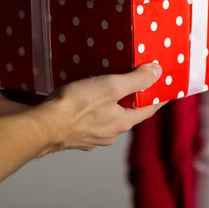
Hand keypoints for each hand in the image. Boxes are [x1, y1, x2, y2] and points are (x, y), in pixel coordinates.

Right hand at [36, 63, 162, 154]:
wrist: (42, 126)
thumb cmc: (76, 106)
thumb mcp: (111, 86)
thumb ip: (136, 80)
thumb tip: (158, 73)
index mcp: (123, 122)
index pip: (150, 108)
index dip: (159, 95)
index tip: (167, 86)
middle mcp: (110, 133)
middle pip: (130, 112)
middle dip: (135, 97)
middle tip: (139, 79)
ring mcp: (93, 136)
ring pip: (110, 116)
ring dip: (114, 102)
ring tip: (111, 86)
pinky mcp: (76, 134)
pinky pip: (93, 118)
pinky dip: (96, 107)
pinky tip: (89, 98)